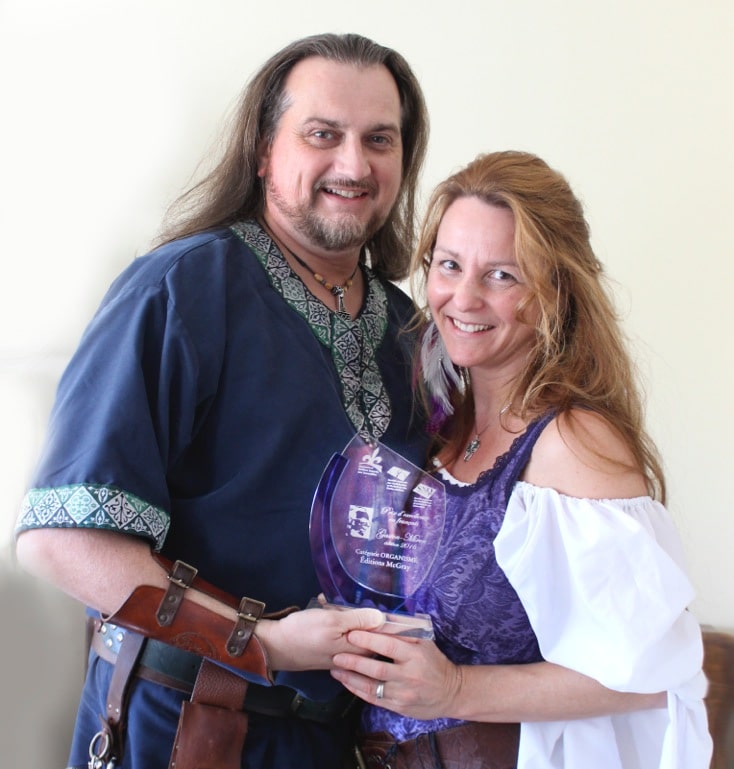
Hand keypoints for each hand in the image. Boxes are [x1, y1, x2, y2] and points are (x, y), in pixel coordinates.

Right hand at [256, 604, 385, 671]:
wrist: (275, 646)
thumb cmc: (304, 633)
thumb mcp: (333, 621)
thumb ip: (359, 620)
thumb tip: (382, 618)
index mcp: (358, 649)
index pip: (384, 636)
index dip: (391, 621)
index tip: (392, 608)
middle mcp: (353, 653)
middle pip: (369, 629)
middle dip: (361, 612)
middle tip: (346, 602)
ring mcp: (341, 651)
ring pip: (353, 627)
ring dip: (344, 612)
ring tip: (329, 603)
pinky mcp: (330, 647)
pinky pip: (340, 629)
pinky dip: (334, 617)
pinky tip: (323, 606)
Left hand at [330, 628, 463, 719]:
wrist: (450, 693)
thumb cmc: (434, 662)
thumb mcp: (425, 642)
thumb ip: (405, 631)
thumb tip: (381, 617)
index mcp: (416, 655)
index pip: (389, 646)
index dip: (369, 640)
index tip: (352, 633)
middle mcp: (409, 675)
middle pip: (377, 668)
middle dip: (354, 661)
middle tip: (336, 654)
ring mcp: (403, 693)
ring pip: (372, 686)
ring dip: (351, 677)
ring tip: (335, 668)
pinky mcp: (398, 707)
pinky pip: (374, 699)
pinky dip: (358, 690)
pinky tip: (346, 682)